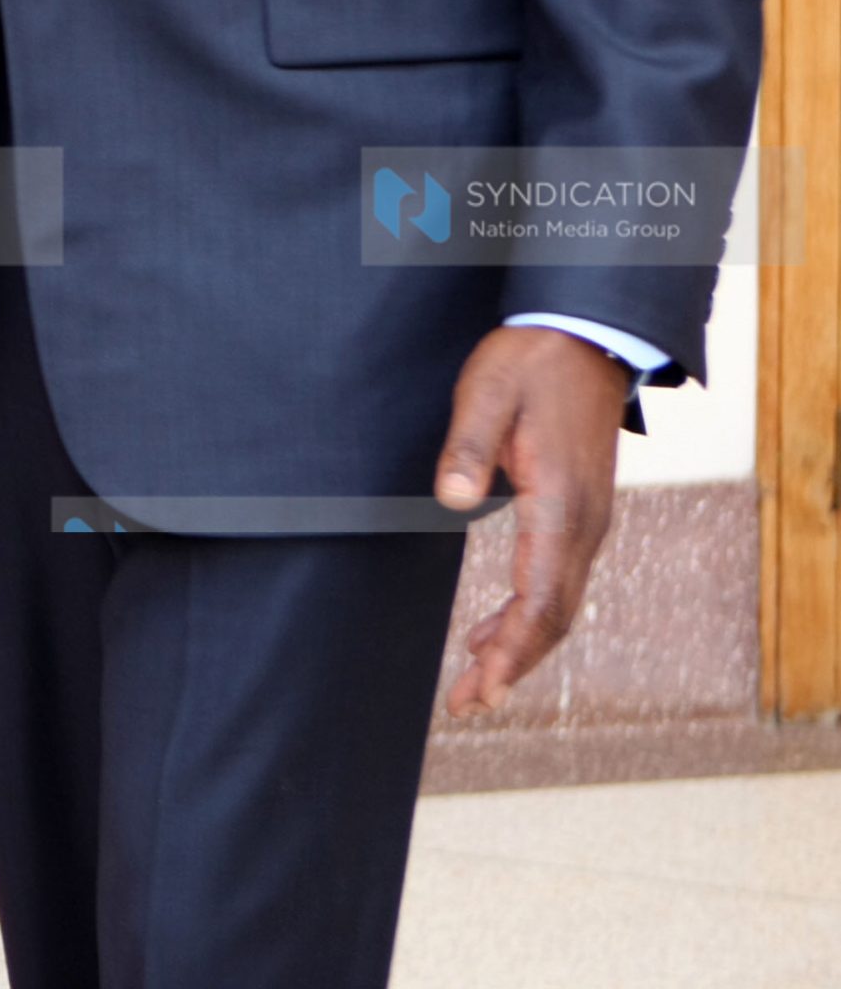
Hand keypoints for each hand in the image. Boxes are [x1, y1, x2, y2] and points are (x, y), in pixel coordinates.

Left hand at [434, 323, 630, 713]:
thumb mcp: (486, 394)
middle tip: (466, 704)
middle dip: (510, 665)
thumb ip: (468, 447)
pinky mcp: (579, 512)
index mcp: (561, 506)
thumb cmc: (530, 362)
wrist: (585, 335)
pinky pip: (557, 580)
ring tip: (475, 682)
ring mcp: (588, 521)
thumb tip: (451, 501)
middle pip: (552, 617)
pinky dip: (528, 615)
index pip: (540, 601)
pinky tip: (494, 628)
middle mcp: (584, 525)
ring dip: (519, 646)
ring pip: (557, 604)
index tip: (481, 689)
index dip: (510, 652)